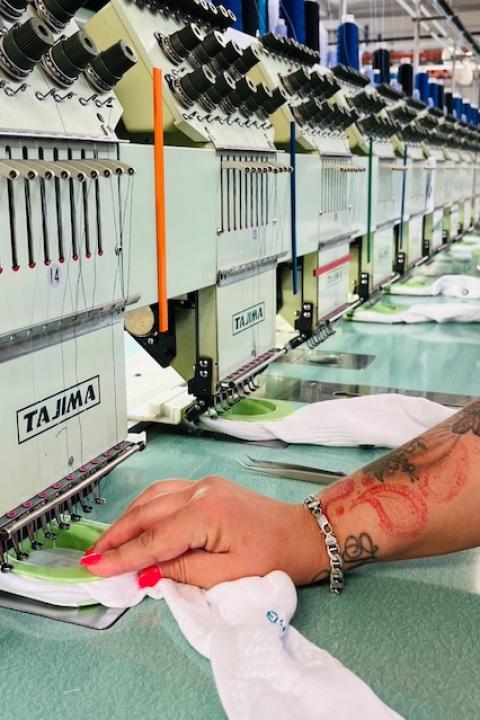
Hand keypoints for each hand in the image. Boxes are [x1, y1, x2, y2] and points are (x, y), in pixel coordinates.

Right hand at [81, 476, 326, 587]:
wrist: (303, 534)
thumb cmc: (275, 558)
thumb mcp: (226, 575)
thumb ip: (182, 571)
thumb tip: (146, 572)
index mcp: (206, 513)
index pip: (154, 539)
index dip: (122, 556)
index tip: (95, 568)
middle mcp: (200, 491)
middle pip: (147, 513)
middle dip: (117, 535)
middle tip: (92, 556)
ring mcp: (203, 485)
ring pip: (153, 498)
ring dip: (128, 520)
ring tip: (108, 542)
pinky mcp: (207, 487)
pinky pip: (166, 494)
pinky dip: (146, 509)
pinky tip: (135, 521)